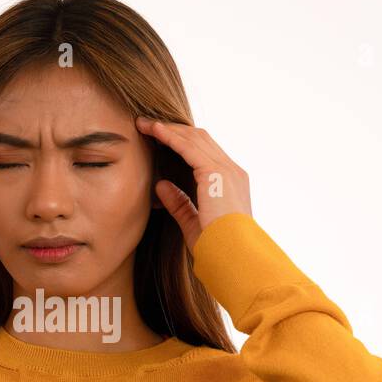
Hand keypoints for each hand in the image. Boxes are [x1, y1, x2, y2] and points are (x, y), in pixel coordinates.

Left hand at [135, 116, 251, 249]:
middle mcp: (231, 172)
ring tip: (146, 124)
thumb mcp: (194, 223)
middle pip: (200, 139)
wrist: (235, 257)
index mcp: (230, 184)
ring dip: (168, 129)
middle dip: (173, 130)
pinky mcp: (216, 172)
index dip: (181, 143)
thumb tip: (160, 185)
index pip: (204, 153)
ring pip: (194, 138)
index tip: (159, 140)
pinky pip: (189, 147)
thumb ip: (179, 203)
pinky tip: (155, 131)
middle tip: (148, 125)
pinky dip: (170, 137)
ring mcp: (226, 170)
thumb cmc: (218, 248)